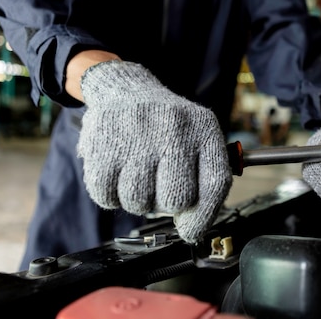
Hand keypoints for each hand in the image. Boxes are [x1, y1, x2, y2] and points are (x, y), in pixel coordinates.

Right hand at [76, 60, 232, 242]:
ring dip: (135, 199)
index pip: (215, 184)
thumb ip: (203, 182)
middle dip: (165, 204)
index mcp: (205, 130)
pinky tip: (116, 172)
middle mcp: (175, 128)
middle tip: (158, 185)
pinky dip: (109, 194)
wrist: (125, 89)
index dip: (204, 217)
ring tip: (137, 174)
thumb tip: (192, 229)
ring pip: (138, 202)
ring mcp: (138, 134)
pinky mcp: (104, 141)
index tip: (191, 231)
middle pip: (176, 199)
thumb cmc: (167, 127)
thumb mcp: (197, 140)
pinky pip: (105, 195)